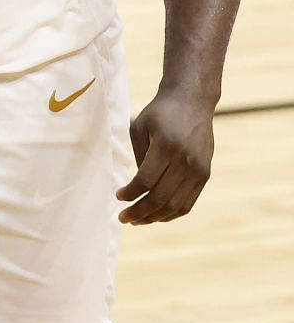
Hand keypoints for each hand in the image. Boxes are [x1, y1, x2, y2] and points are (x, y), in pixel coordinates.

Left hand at [116, 86, 214, 224]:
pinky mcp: (205, 174)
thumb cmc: (160, 114)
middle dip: (139, 212)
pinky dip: (171, 213)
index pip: (146, 181)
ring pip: (176, 205)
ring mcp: (199, 170)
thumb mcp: (140, 128)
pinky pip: (188, 202)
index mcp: (166, 147)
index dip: (130, 194)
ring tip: (137, 220)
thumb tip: (136, 189)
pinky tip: (155, 216)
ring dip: (154, 217)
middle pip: (161, 198)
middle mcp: (186, 161)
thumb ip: (139, 157)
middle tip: (123, 218)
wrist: (192, 102)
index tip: (118, 197)